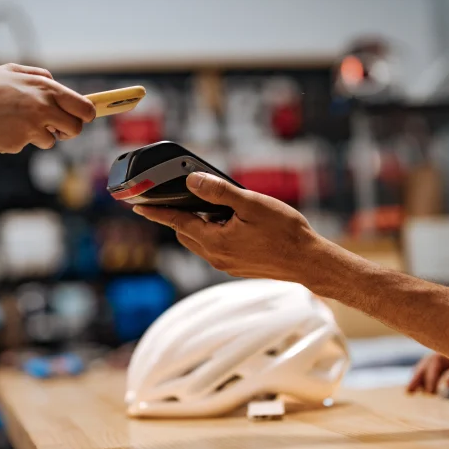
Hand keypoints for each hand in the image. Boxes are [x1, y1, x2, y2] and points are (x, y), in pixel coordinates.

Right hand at [0, 63, 94, 152]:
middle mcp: (43, 108)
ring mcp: (31, 127)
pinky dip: (16, 140)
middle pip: (75, 129)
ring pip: (50, 141)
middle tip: (56, 129)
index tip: (80, 119)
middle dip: (68, 131)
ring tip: (13, 122)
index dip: (85, 116)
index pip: (84, 108)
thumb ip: (39, 76)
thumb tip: (57, 84)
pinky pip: (26, 145)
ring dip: (38, 136)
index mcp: (46, 88)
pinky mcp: (18, 143)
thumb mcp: (12, 71)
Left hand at [133, 172, 318, 282]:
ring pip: (200, 241)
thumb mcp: (250, 204)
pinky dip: (212, 234)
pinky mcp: (237, 267)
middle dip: (178, 217)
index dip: (157, 212)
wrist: (309, 261)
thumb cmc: (284, 231)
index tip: (139, 207)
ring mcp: (226, 264)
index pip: (177, 222)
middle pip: (186, 233)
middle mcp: (216, 257)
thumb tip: (191, 182)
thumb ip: (219, 192)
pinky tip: (228, 223)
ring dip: (197, 225)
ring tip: (206, 208)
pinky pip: (214, 248)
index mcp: (215, 241)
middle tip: (173, 200)